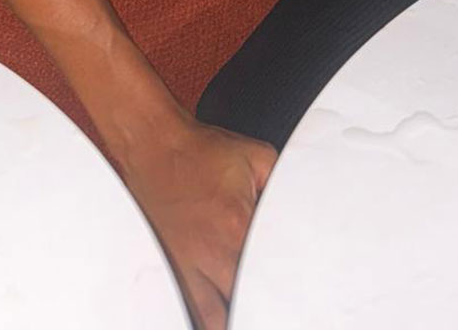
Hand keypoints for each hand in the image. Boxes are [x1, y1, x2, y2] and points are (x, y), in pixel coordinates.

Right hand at [125, 116, 276, 329]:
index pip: (274, 271)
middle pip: (247, 300)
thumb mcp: (257, 157)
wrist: (151, 145)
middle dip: (263, 303)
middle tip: (278, 303)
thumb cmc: (199, 152)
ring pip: (213, 319)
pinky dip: (204, 317)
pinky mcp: (166, 272)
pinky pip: (186, 312)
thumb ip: (285, 186)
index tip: (297, 286)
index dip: (289, 283)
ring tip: (250, 311)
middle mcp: (210, 254)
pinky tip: (217, 316)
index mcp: (237, 226)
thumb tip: (306, 208)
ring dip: (236, 315)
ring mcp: (183, 269)